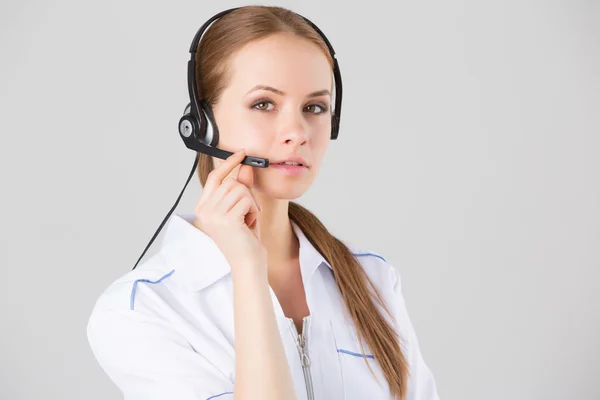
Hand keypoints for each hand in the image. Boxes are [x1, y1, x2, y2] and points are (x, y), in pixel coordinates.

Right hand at [192, 149, 266, 268]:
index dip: (229, 163)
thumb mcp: (242, 208)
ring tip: (247, 219)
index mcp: (203, 207)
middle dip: (246, 193)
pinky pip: (247, 199)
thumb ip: (241, 187)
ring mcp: (214, 215)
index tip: (242, 153)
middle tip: (249, 211)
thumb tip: (244, 167)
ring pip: (240, 189)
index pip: (215, 177)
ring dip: (250, 203)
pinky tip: (249, 224)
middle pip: (231, 182)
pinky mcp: (227, 219)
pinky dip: (253, 210)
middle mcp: (204, 210)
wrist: (248, 263)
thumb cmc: (244, 239)